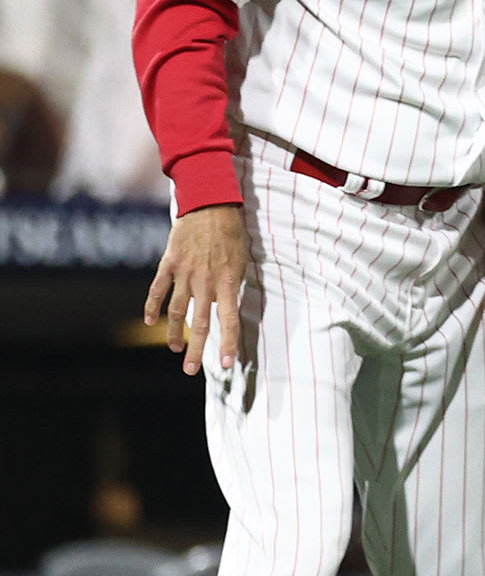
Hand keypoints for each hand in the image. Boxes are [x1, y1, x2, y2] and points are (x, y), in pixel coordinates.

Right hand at [144, 204, 248, 374]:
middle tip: (190, 370)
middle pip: (199, 322)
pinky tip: (150, 322)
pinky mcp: (169, 264)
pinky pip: (158, 289)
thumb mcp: (242, 260)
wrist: (210, 205)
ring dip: (174, 332)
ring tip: (175, 348)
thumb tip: (228, 307)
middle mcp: (204, 281)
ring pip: (176, 311)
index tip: (225, 364)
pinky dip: (152, 306)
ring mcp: (184, 273)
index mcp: (227, 282)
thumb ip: (233, 285)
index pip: (228, 320)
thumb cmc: (232, 233)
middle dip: (196, 349)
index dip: (226, 343)